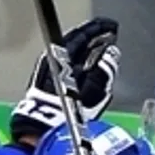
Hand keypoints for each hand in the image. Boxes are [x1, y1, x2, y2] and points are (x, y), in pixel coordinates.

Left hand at [10, 17, 120, 144]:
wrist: (41, 128)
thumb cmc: (70, 111)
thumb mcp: (94, 90)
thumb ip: (104, 69)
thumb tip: (112, 51)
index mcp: (66, 54)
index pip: (85, 33)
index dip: (101, 28)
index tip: (112, 26)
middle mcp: (54, 56)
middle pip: (74, 38)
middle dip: (91, 34)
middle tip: (106, 33)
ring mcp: (46, 67)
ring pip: (67, 48)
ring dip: (82, 45)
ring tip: (96, 46)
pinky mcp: (41, 79)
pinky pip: (61, 59)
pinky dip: (73, 57)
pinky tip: (80, 64)